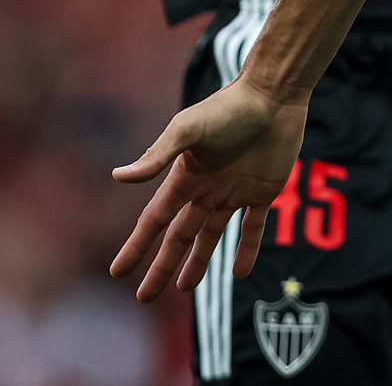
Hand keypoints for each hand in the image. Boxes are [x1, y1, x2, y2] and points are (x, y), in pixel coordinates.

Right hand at [109, 78, 307, 301]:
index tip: (117, 272)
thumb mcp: (188, 129)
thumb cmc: (228, 107)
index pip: (155, 220)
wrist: (273, 94)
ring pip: (212, 236)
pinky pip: (254, 228)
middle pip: (180, 236)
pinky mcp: (265, 191)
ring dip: (198, 262)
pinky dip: (247, 250)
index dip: (137, 246)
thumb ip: (157, 156)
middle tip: (144, 297)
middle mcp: (206, 188)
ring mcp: (235, 191)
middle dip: (162, 265)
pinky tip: (239, 274)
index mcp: (185, 177)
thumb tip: (118, 177)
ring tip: (185, 288)